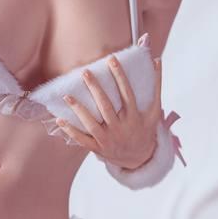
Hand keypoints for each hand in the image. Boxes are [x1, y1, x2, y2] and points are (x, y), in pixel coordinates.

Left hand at [56, 55, 162, 169]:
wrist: (140, 159)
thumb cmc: (146, 130)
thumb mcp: (154, 111)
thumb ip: (156, 86)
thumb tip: (157, 60)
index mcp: (134, 117)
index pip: (126, 93)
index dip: (120, 76)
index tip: (111, 60)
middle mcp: (120, 127)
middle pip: (106, 106)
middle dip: (95, 88)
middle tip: (85, 72)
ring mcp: (109, 139)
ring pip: (92, 124)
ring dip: (79, 110)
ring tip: (67, 96)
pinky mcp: (99, 148)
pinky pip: (83, 140)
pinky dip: (71, 131)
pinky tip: (60, 119)